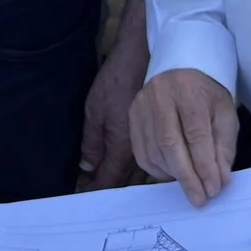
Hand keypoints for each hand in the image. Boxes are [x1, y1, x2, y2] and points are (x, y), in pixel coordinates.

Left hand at [77, 0, 148, 189]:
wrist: (144, 57)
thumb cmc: (116, 80)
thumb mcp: (94, 110)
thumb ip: (91, 142)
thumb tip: (87, 167)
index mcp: (121, 148)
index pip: (109, 180)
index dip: (97, 189)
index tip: (87, 194)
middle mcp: (141, 151)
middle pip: (128, 180)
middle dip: (113, 186)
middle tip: (98, 188)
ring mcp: (155, 144)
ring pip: (145, 172)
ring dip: (131, 178)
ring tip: (115, 181)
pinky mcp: (164, 134)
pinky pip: (157, 158)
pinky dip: (147, 166)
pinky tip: (138, 165)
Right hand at [130, 68, 239, 203]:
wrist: (181, 67)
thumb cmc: (207, 93)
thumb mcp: (225, 113)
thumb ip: (224, 146)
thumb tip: (220, 178)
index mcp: (189, 92)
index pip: (196, 135)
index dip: (204, 165)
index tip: (213, 189)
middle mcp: (160, 97)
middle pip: (169, 144)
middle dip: (186, 176)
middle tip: (199, 198)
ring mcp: (141, 106)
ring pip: (152, 151)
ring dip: (172, 174)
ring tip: (189, 183)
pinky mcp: (132, 116)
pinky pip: (140, 151)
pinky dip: (157, 168)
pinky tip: (172, 172)